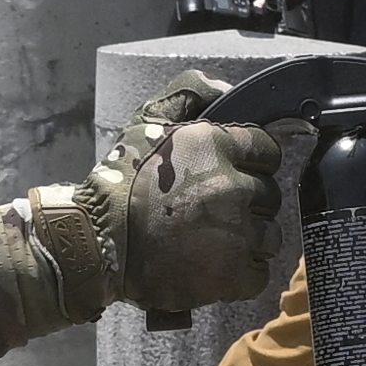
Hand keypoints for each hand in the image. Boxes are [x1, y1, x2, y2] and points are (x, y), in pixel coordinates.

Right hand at [88, 106, 285, 320]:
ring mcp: (235, 235)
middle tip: (214, 210)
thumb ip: (189, 93)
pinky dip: (242, 273)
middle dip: (247, 202)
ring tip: (214, 240)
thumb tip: (225, 90)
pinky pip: (259, 273)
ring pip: (269, 235)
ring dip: (249, 238)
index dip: (248, 162)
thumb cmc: (120, 184)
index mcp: (214, 147)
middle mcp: (231, 188)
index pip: (266, 150)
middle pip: (270, 194)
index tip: (229, 174)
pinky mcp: (231, 275)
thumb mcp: (148, 120)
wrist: (95, 242)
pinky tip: (215, 265)